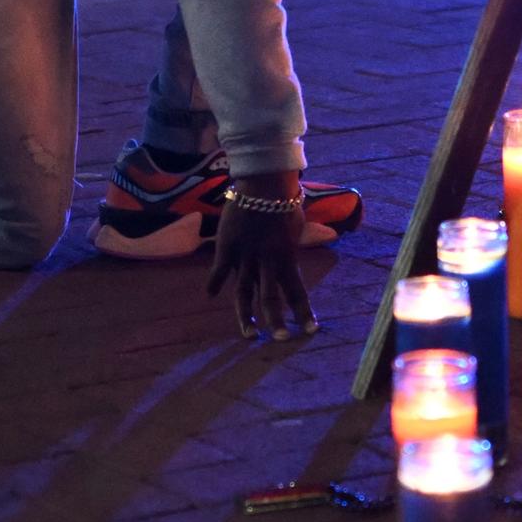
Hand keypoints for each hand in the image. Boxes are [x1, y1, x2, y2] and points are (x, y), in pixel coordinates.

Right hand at [207, 176, 317, 340]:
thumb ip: (293, 244)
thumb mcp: (296, 227)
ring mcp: (245, 255)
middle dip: (276, 322)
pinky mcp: (227, 246)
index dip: (304, 312)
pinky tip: (210, 294)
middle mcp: (267, 261)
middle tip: (281, 340)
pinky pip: (220, 269)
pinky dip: (214, 282)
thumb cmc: (285, 200)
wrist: (264, 182)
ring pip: (244, 292)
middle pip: (270, 298)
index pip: (297, 291)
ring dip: (246, 315)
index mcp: (286, 257)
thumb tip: (296, 249)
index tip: (311, 331)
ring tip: (250, 334)